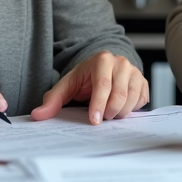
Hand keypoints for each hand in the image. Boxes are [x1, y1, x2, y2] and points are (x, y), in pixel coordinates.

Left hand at [31, 52, 148, 124]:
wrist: (104, 68)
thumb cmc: (85, 78)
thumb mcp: (67, 86)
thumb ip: (53, 100)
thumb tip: (38, 115)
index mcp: (102, 60)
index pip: (103, 86)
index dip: (99, 106)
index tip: (94, 121)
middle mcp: (121, 63)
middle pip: (120, 95)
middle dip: (110, 112)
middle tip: (101, 118)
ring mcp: (135, 71)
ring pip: (133, 99)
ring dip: (120, 112)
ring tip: (109, 113)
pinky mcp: (143, 81)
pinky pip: (142, 101)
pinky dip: (132, 110)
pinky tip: (121, 108)